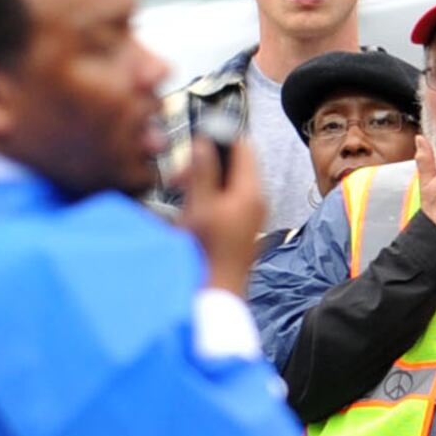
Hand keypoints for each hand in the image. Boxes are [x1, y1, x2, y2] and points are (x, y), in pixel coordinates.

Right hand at [175, 125, 268, 298]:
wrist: (216, 296)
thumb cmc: (207, 256)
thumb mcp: (199, 207)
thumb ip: (203, 172)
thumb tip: (204, 142)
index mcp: (250, 191)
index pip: (242, 146)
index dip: (218, 140)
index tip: (193, 148)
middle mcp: (256, 201)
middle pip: (234, 164)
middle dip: (205, 164)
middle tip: (180, 178)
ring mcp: (250, 215)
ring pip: (227, 182)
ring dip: (203, 182)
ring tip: (182, 196)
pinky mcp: (241, 227)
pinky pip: (226, 200)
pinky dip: (207, 198)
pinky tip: (190, 213)